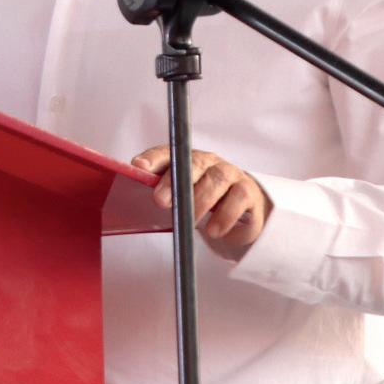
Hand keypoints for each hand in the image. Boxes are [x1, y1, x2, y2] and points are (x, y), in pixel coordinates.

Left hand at [131, 145, 271, 258]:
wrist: (243, 208)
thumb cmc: (203, 198)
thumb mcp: (180, 196)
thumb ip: (160, 190)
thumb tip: (135, 186)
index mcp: (187, 159)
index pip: (169, 152)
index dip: (154, 159)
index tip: (139, 167)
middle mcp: (209, 162)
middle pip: (195, 164)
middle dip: (175, 182)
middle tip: (161, 202)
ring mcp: (231, 175)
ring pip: (218, 179)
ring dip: (202, 201)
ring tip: (191, 224)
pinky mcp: (248, 193)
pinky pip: (239, 198)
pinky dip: (225, 216)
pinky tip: (214, 231)